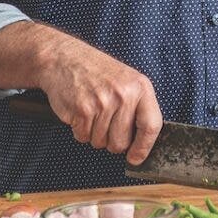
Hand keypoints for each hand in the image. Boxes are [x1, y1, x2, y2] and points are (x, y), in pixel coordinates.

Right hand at [37, 33, 162, 166]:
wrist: (65, 58)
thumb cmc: (97, 72)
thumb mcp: (127, 81)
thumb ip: (137, 107)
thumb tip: (143, 143)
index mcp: (141, 87)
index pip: (152, 125)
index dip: (144, 147)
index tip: (136, 158)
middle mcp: (124, 95)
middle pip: (121, 142)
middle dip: (111, 141)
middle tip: (105, 123)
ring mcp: (103, 102)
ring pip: (100, 142)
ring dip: (94, 134)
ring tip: (92, 112)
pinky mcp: (82, 110)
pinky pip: (83, 137)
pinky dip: (79, 130)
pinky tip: (80, 112)